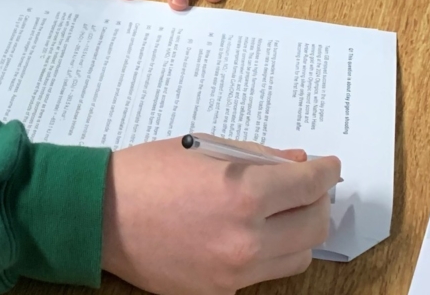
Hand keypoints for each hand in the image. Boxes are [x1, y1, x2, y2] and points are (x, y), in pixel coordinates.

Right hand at [101, 138, 340, 294]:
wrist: (101, 214)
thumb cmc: (147, 171)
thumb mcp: (200, 148)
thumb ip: (254, 156)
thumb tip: (295, 161)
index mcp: (241, 192)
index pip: (308, 185)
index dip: (324, 172)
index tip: (329, 165)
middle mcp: (247, 237)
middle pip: (313, 225)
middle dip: (317, 201)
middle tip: (308, 186)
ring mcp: (236, 271)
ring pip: (298, 256)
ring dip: (299, 230)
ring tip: (284, 211)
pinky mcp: (222, 292)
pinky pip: (264, 274)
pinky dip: (269, 251)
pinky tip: (252, 232)